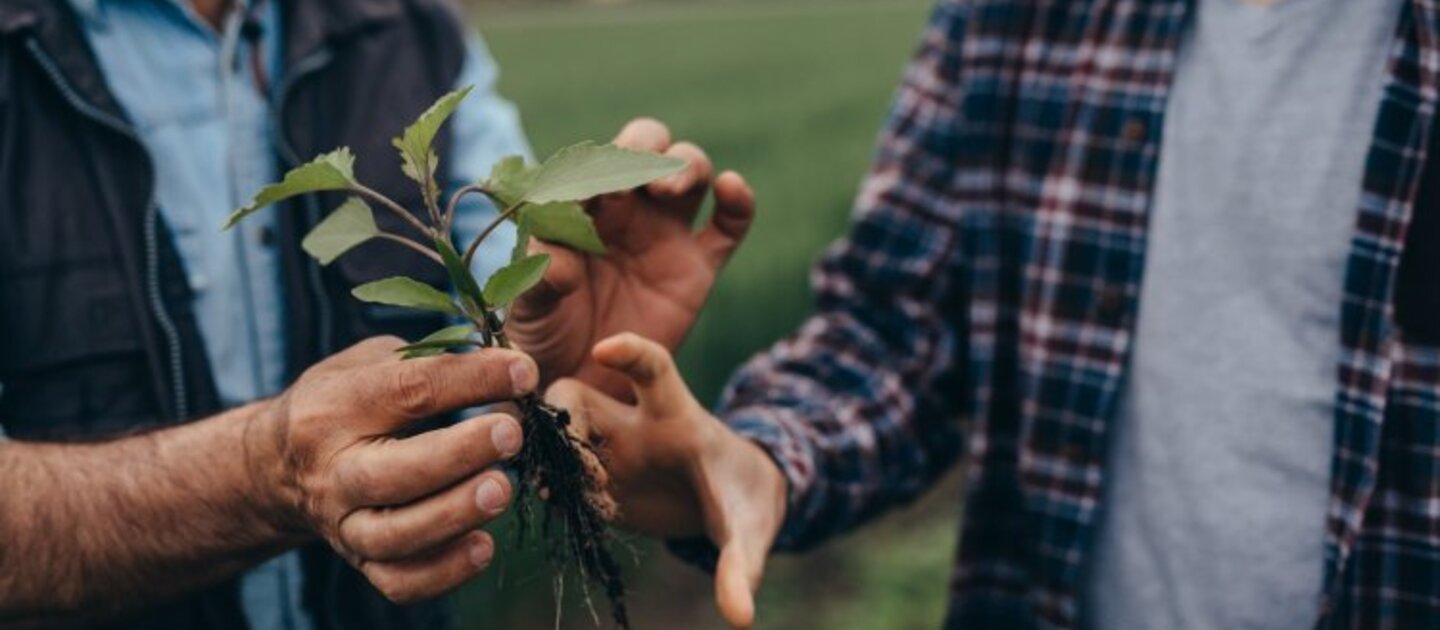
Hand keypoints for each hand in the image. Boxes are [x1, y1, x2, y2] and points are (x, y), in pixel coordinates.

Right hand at [246, 337, 536, 603]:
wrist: (280, 465)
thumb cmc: (346, 400)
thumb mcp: (369, 362)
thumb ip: (428, 361)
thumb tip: (507, 363)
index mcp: (336, 407)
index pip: (407, 391)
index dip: (470, 379)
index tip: (524, 371)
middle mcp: (333, 470)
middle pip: (393, 472)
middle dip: (458, 453)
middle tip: (511, 433)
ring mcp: (344, 522)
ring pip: (396, 534)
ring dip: (455, 514)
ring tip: (504, 489)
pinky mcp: (360, 560)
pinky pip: (399, 581)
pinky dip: (443, 571)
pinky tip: (484, 546)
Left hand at [509, 118, 756, 400]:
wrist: (582, 386)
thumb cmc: (544, 339)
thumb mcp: (530, 312)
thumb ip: (539, 281)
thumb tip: (557, 261)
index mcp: (578, 210)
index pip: (590, 164)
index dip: (595, 164)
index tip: (592, 187)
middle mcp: (624, 211)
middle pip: (647, 148)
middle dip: (646, 147)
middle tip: (642, 178)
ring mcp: (665, 235)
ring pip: (691, 172)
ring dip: (687, 165)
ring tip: (671, 191)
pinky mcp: (699, 267)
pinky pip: (729, 224)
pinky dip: (738, 201)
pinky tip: (733, 190)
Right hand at [546, 333, 786, 627]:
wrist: (734, 510)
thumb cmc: (745, 501)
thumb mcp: (748, 531)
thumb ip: (741, 567)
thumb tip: (741, 618)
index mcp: (675, 415)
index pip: (652, 368)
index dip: (630, 354)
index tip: (605, 349)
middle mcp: (632, 425)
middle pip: (577, 396)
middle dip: (566, 427)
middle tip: (588, 476)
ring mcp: (609, 452)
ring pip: (555, 435)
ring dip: (553, 465)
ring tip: (583, 502)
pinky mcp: (595, 482)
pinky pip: (555, 477)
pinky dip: (554, 493)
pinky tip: (577, 516)